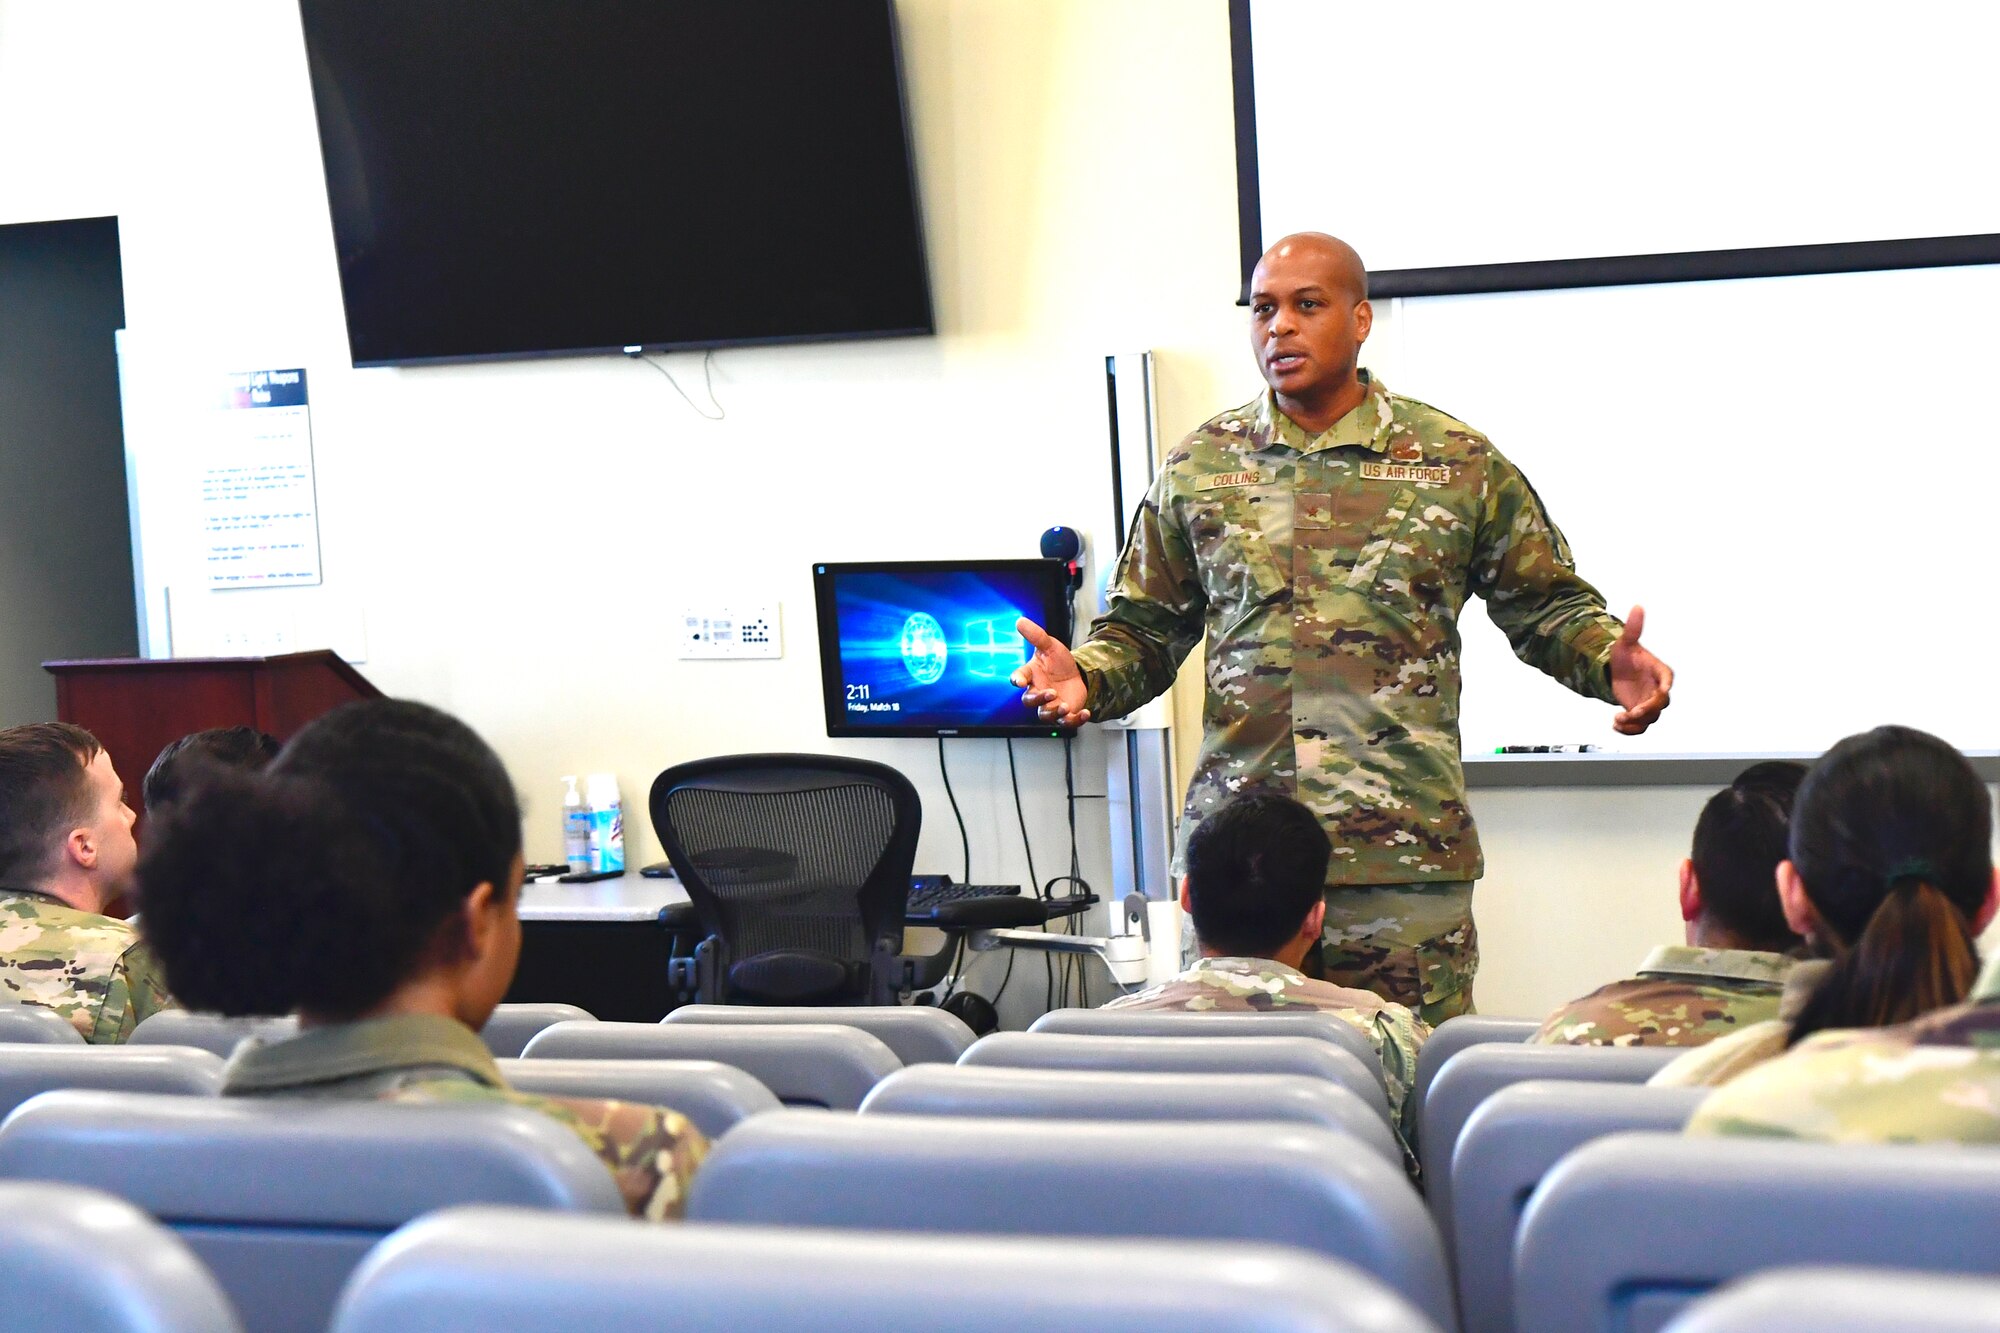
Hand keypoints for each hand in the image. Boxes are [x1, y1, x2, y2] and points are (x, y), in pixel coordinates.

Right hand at [1010, 617, 1091, 725]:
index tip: (1019, 681)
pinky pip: (1067, 722)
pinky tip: (1085, 713)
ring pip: (1045, 715)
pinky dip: (1075, 720)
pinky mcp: (1064, 714)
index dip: (1017, 680)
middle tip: (1051, 693)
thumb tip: (1020, 620)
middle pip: (1029, 701)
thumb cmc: (1058, 661)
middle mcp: (1037, 692)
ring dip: (1055, 713)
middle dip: (1039, 699)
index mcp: (1030, 675)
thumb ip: (1036, 635)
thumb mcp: (1050, 645)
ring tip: (1065, 706)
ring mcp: (1050, 705)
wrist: (1077, 674)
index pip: (1018, 678)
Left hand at [1608, 604, 1673, 735]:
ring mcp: (1650, 704)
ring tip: (1618, 719)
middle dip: (1648, 709)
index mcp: (1660, 672)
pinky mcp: (1640, 714)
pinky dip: (1630, 730)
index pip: (1667, 679)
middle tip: (1631, 711)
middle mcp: (1658, 690)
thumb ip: (1633, 629)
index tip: (1662, 691)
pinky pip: (1640, 727)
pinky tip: (1615, 725)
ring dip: (1636, 723)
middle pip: (1660, 704)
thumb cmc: (1626, 657)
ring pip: (1650, 719)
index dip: (1665, 686)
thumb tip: (1638, 606)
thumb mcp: (1625, 643)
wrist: (1617, 673)